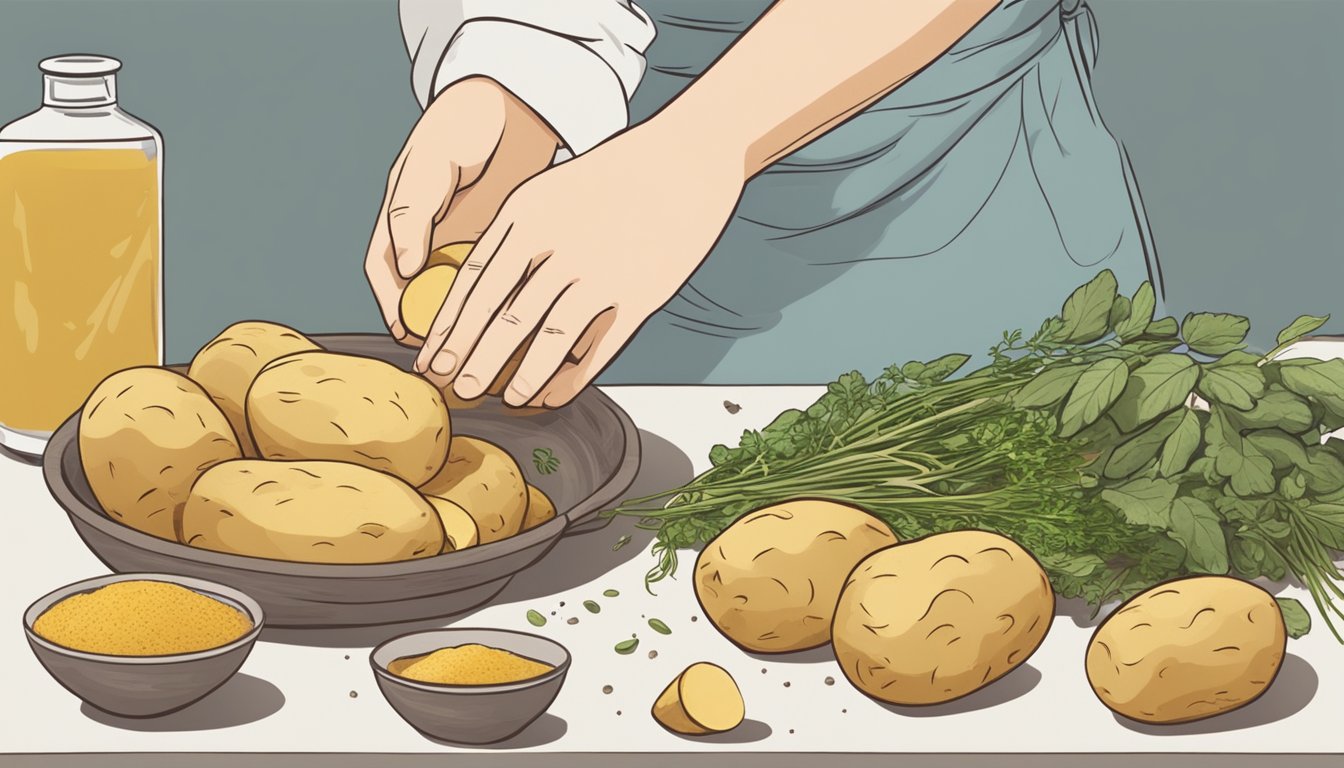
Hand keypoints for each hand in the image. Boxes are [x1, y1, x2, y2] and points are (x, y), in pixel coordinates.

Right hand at [364, 77, 559, 342]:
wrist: (513, 104)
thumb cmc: (463, 123)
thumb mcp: (430, 162)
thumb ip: (414, 212)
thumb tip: (407, 268)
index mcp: (402, 216)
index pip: (386, 270)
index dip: (392, 303)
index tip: (406, 332)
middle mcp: (431, 235)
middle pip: (424, 292)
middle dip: (432, 327)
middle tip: (445, 354)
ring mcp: (466, 241)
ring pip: (461, 293)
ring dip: (469, 322)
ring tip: (480, 348)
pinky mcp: (503, 243)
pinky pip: (497, 280)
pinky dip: (503, 302)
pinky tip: (517, 321)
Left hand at [411, 123, 745, 407]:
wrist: (688, 156)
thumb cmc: (618, 173)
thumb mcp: (552, 190)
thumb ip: (517, 236)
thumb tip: (484, 292)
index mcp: (527, 214)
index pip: (473, 283)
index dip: (448, 327)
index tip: (431, 356)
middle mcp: (557, 245)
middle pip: (500, 317)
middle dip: (471, 361)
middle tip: (453, 390)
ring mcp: (599, 271)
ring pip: (545, 339)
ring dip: (519, 376)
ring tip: (505, 399)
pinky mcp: (638, 294)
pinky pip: (595, 349)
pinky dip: (570, 379)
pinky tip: (552, 395)